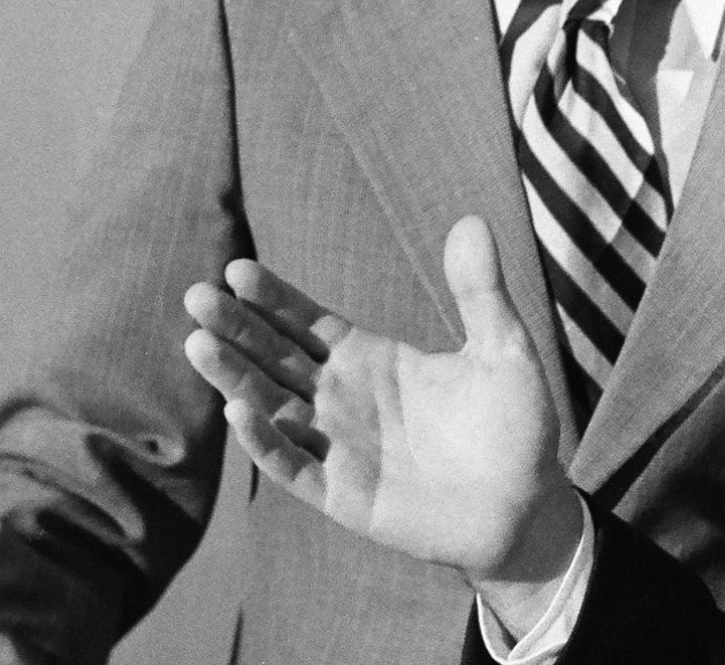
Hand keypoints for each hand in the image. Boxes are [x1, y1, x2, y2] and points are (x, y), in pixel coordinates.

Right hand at [182, 216, 582, 630]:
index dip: (272, 298)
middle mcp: (343, 399)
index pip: (306, 323)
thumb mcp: (503, 348)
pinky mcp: (343, 494)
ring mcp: (338, 446)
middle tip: (198, 296)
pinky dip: (265, 441)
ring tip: (198, 342)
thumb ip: (480, 291)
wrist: (526, 504)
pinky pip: (293, 465)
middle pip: (275, 357)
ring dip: (234, 377)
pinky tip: (238, 411)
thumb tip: (472, 221)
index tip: (237, 269)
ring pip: (271, 406)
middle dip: (236, 327)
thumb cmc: (514, 424)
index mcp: (371, 359)